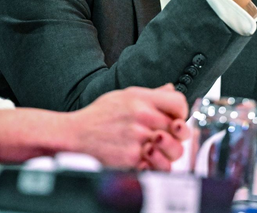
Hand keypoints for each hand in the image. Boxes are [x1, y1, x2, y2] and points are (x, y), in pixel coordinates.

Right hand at [69, 85, 188, 169]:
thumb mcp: (124, 96)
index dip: (180, 113)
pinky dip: (156, 165)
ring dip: (169, 152)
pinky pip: (159, 166)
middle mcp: (142, 116)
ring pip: (174, 150)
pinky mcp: (133, 158)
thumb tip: (171, 90)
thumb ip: (151, 94)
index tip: (174, 118)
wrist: (76, 135)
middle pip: (180, 129)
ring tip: (157, 149)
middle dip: (176, 135)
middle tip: (165, 137)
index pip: (179, 103)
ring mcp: (139, 138)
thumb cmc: (99, 116)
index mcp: (141, 98)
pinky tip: (146, 159)